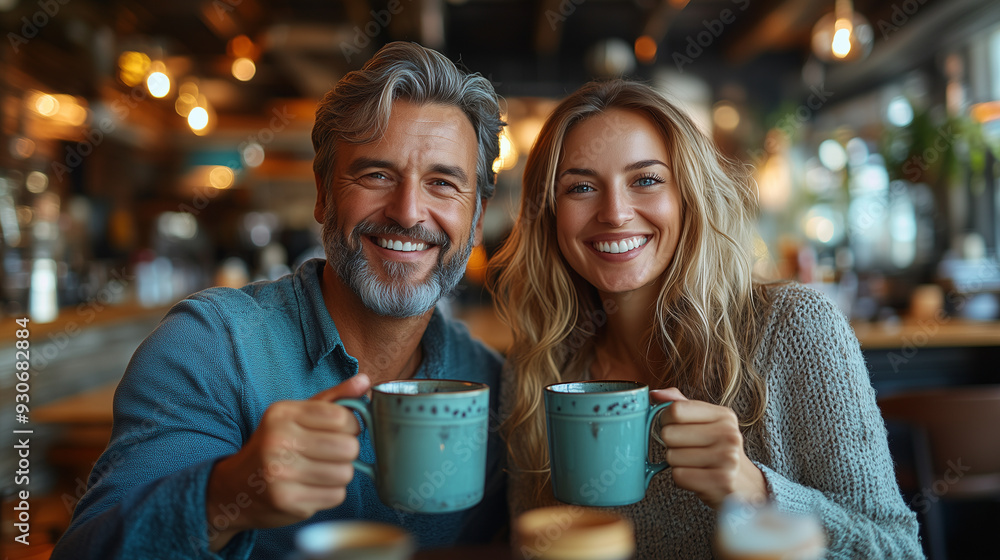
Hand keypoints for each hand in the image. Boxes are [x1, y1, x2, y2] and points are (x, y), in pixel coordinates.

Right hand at [205, 374, 370, 550]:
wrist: (235, 487)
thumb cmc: (276, 445)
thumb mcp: (298, 415)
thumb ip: (334, 398)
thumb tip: (365, 381)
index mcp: (283, 414)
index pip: (342, 417)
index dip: (351, 426)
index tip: (340, 431)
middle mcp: (278, 441)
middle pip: (348, 448)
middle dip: (346, 452)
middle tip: (330, 454)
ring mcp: (280, 473)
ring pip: (345, 474)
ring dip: (339, 474)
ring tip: (319, 470)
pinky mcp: (286, 501)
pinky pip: (336, 496)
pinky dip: (330, 493)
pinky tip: (311, 487)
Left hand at [651, 387, 766, 509]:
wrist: (742, 484)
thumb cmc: (716, 449)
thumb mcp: (704, 422)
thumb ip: (680, 404)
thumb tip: (655, 394)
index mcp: (723, 415)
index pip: (676, 410)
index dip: (665, 419)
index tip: (673, 426)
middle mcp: (729, 434)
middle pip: (669, 434)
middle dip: (670, 444)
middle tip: (686, 449)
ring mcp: (728, 459)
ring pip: (671, 456)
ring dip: (676, 463)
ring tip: (694, 463)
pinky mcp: (721, 481)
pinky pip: (679, 476)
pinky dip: (682, 478)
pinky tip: (697, 476)